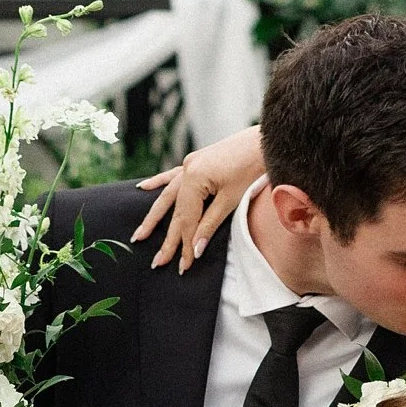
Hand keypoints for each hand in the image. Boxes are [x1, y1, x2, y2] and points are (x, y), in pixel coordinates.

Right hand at [132, 125, 264, 267]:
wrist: (265, 140)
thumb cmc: (253, 168)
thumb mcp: (232, 199)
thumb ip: (210, 224)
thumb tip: (195, 248)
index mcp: (195, 178)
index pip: (187, 220)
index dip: (184, 244)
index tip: (183, 266)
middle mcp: (188, 169)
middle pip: (175, 212)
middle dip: (167, 238)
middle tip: (157, 263)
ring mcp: (190, 164)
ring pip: (169, 196)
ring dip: (155, 217)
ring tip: (139, 235)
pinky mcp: (197, 160)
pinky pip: (172, 175)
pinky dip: (158, 183)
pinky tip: (143, 188)